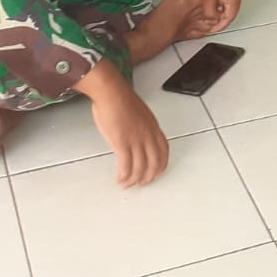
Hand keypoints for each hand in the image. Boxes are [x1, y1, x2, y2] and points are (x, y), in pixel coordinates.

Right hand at [87, 72, 169, 186]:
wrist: (112, 92)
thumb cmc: (121, 98)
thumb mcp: (140, 113)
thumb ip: (142, 126)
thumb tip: (137, 135)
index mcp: (153, 127)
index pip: (164, 150)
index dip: (162, 164)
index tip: (158, 171)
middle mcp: (148, 135)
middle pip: (154, 163)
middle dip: (149, 176)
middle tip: (142, 183)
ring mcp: (136, 140)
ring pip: (140, 168)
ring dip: (134, 179)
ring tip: (127, 184)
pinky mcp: (122, 143)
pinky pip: (126, 166)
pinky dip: (124, 176)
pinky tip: (119, 179)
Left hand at [192, 0, 244, 33]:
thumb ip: (210, 12)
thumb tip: (211, 18)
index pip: (230, 16)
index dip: (221, 24)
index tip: (213, 29)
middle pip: (231, 9)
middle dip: (220, 16)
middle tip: (210, 21)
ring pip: (228, 1)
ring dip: (219, 7)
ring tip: (208, 10)